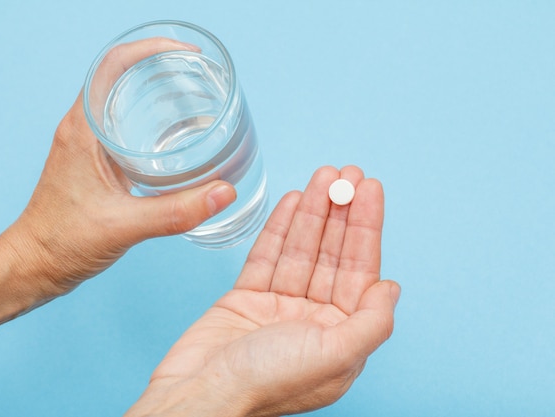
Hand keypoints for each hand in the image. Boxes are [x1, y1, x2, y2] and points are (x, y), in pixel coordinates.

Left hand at [0, 38, 235, 296]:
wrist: (33, 265)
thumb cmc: (63, 243)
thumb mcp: (124, 226)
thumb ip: (177, 211)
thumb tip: (224, 192)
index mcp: (83, 130)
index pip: (112, 67)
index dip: (149, 49)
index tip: (186, 54)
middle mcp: (82, 129)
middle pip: (119, 76)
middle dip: (159, 66)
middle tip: (198, 75)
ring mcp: (86, 144)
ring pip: (121, 100)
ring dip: (153, 91)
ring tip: (193, 98)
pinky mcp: (93, 162)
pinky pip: (122, 126)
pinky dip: (149, 120)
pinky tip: (175, 138)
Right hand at [126, 166, 399, 416]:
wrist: (201, 393)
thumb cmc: (267, 383)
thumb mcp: (335, 356)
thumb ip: (371, 322)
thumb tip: (392, 287)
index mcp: (340, 336)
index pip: (360, 270)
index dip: (366, 227)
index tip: (369, 189)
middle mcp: (313, 320)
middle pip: (331, 254)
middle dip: (339, 211)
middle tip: (344, 172)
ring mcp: (279, 307)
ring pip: (300, 249)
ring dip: (312, 211)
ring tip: (321, 176)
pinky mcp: (247, 297)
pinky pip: (268, 255)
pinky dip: (280, 228)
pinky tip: (293, 201)